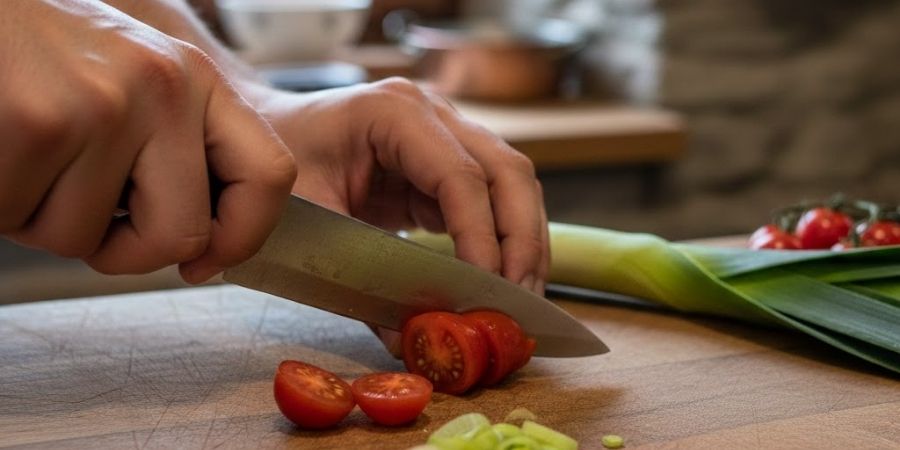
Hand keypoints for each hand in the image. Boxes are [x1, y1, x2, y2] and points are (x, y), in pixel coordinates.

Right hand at [0, 0, 295, 282]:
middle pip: (182, 236)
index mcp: (198, 81)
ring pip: (86, 240)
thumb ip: (176, 151)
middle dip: (123, 252)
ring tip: (29, 157)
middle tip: (83, 214)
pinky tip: (3, 153)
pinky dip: (4, 205)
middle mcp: (165, 88)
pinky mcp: (39, 124)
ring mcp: (106, 105)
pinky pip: (23, 221)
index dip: (242, 238)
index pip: (270, 176)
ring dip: (45, 220)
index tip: (203, 263)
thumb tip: (202, 249)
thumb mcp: (135, 86)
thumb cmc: (42, 56)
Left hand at [258, 79, 550, 293]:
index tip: (484, 291)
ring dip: (524, 241)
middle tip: (519, 301)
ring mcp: (446, 133)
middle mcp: (432, 113)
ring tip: (520, 299)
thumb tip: (406, 339)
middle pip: (507, 170)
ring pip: (513, 182)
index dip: (481, 236)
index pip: (460, 175)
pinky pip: (495, 198)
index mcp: (393, 112)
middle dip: (521, 239)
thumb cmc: (276, 167)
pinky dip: (506, 239)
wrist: (260, 137)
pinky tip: (502, 280)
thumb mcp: (309, 219)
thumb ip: (357, 276)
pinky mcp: (446, 163)